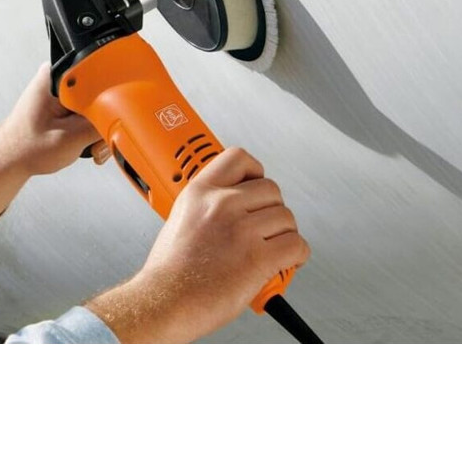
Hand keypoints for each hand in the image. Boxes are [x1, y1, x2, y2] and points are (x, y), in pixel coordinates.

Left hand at [0, 63, 105, 220]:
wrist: (11, 159)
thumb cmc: (24, 147)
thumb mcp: (69, 139)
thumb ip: (99, 126)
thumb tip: (122, 120)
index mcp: (57, 76)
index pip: (99, 77)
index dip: (111, 99)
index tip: (114, 117)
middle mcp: (61, 79)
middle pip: (102, 94)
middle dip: (104, 121)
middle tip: (94, 140)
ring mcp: (64, 91)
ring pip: (99, 106)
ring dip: (98, 129)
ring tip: (84, 145)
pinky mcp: (67, 103)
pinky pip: (91, 111)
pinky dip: (92, 130)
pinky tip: (84, 143)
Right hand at [85, 148, 310, 342]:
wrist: (164, 302)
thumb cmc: (169, 273)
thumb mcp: (180, 219)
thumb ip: (207, 207)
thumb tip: (234, 208)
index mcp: (200, 192)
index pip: (239, 158)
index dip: (255, 171)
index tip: (257, 182)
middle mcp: (221, 204)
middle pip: (271, 190)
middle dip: (273, 211)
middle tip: (266, 229)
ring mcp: (241, 229)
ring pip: (287, 218)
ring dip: (285, 236)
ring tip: (274, 250)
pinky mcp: (258, 257)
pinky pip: (296, 246)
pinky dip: (297, 256)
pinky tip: (285, 262)